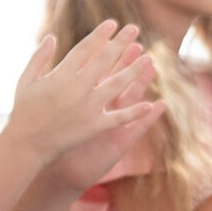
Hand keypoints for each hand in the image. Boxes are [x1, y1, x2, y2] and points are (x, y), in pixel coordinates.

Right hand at [3, 21, 158, 162]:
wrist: (25, 145)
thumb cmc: (23, 111)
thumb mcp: (25, 81)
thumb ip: (38, 58)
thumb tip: (51, 37)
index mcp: (60, 76)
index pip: (85, 49)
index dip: (100, 35)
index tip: (112, 23)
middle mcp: (77, 89)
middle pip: (105, 60)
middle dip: (120, 42)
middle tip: (134, 28)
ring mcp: (87, 108)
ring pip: (117, 85)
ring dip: (134, 70)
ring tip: (149, 58)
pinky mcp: (94, 126)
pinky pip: (119, 118)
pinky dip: (134, 112)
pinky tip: (150, 104)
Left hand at [48, 51, 162, 191]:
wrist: (61, 174)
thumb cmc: (57, 145)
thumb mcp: (55, 116)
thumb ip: (56, 92)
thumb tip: (52, 66)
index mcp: (85, 102)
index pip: (95, 74)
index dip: (102, 57)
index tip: (109, 36)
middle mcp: (101, 110)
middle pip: (114, 82)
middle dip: (124, 63)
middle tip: (136, 43)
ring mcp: (112, 125)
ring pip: (128, 100)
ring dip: (140, 83)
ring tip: (151, 65)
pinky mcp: (118, 142)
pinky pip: (134, 127)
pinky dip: (146, 117)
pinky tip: (159, 104)